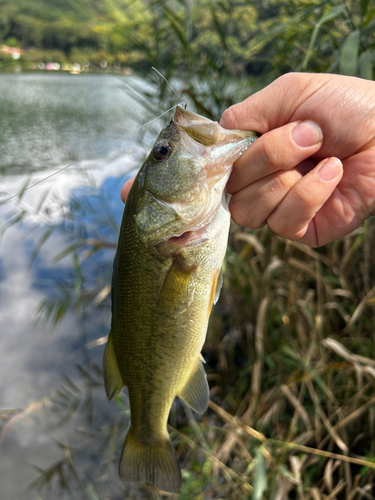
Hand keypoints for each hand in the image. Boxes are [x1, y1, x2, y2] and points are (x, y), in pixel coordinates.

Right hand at [220, 73, 374, 246]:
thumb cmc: (347, 107)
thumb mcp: (289, 93)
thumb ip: (244, 114)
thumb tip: (216, 143)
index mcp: (254, 152)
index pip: (217, 167)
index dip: (225, 158)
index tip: (247, 140)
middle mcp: (262, 182)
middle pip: (232, 190)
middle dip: (269, 158)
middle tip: (307, 136)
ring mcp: (281, 207)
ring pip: (250, 211)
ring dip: (287, 178)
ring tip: (323, 156)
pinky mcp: (304, 229)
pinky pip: (284, 222)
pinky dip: (310, 194)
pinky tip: (334, 173)